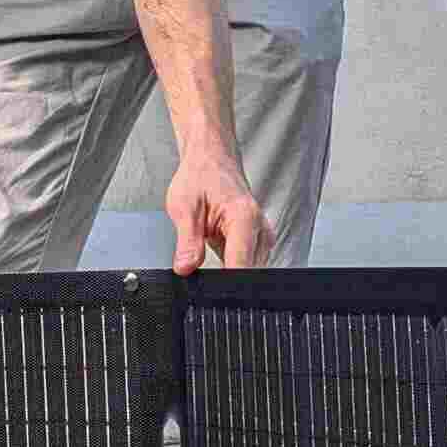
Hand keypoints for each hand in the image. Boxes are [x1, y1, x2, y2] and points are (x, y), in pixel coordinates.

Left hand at [166, 145, 269, 272]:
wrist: (211, 159)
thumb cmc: (201, 175)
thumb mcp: (184, 207)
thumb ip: (187, 242)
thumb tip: (186, 269)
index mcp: (244, 217)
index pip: (240, 267)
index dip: (223, 283)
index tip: (206, 287)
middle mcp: (259, 228)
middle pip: (248, 273)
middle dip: (223, 278)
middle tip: (200, 262)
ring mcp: (261, 235)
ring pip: (248, 270)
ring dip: (227, 269)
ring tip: (208, 244)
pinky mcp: (258, 240)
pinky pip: (247, 262)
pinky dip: (229, 261)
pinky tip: (215, 243)